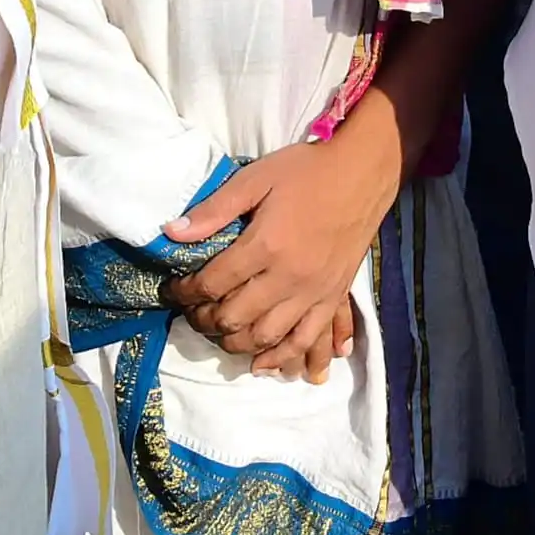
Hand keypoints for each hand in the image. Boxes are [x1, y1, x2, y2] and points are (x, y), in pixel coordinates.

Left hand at [162, 131, 397, 374]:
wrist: (362, 174)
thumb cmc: (306, 171)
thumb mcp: (255, 178)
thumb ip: (214, 210)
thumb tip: (171, 233)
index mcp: (266, 245)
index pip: (213, 283)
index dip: (186, 292)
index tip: (172, 290)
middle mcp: (288, 278)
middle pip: (235, 318)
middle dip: (204, 321)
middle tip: (192, 311)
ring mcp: (313, 293)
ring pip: (266, 337)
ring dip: (235, 343)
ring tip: (219, 332)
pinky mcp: (332, 299)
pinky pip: (305, 340)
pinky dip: (281, 358)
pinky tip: (262, 362)